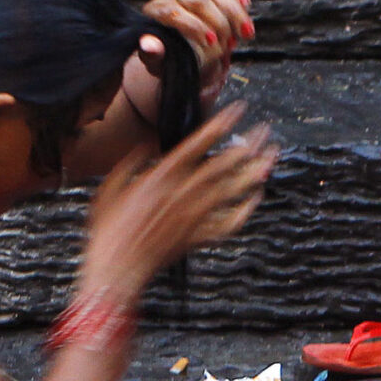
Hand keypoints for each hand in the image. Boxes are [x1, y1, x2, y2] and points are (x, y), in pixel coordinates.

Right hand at [80, 108, 276, 298]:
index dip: (218, 127)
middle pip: (221, 165)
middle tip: (263, 131)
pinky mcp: (198, 237)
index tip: (236, 113)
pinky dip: (245, 210)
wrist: (118, 267)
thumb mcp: (112, 186)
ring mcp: (193, 216)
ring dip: (252, 173)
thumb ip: (132, 163)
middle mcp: (181, 194)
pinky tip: (256, 198)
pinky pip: (228, 224)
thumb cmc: (110, 229)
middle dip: (245, 146)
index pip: (196, 145)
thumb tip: (147, 146)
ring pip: (230, 191)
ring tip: (270, 158)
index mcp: (160, 177)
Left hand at [136, 0, 252, 104]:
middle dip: (219, 22)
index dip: (194, 27)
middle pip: (199, 0)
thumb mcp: (159, 62)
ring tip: (245, 32)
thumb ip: (154, 54)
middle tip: (230, 43)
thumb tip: (149, 45)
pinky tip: (245, 3)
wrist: (182, 50)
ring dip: (234, 12)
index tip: (211, 42)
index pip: (173, 12)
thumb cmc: (170, 57)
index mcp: (156, 12)